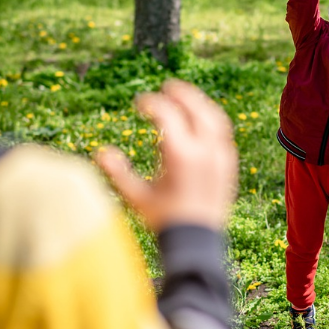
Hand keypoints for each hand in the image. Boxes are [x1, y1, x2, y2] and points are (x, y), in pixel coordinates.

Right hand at [95, 80, 237, 231]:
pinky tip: (201, 120)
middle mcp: (205, 151)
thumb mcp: (137, 197)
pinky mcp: (229, 164)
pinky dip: (211, 119)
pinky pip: (223, 132)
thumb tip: (100, 152)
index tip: (139, 103)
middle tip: (167, 86)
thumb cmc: (165, 221)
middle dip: (181, 93)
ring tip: (185, 98)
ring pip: (214, 117)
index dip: (151, 103)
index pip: (167, 114)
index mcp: (181, 155)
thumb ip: (118, 173)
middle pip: (196, 108)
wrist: (198, 242)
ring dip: (199, 103)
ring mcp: (221, 156)